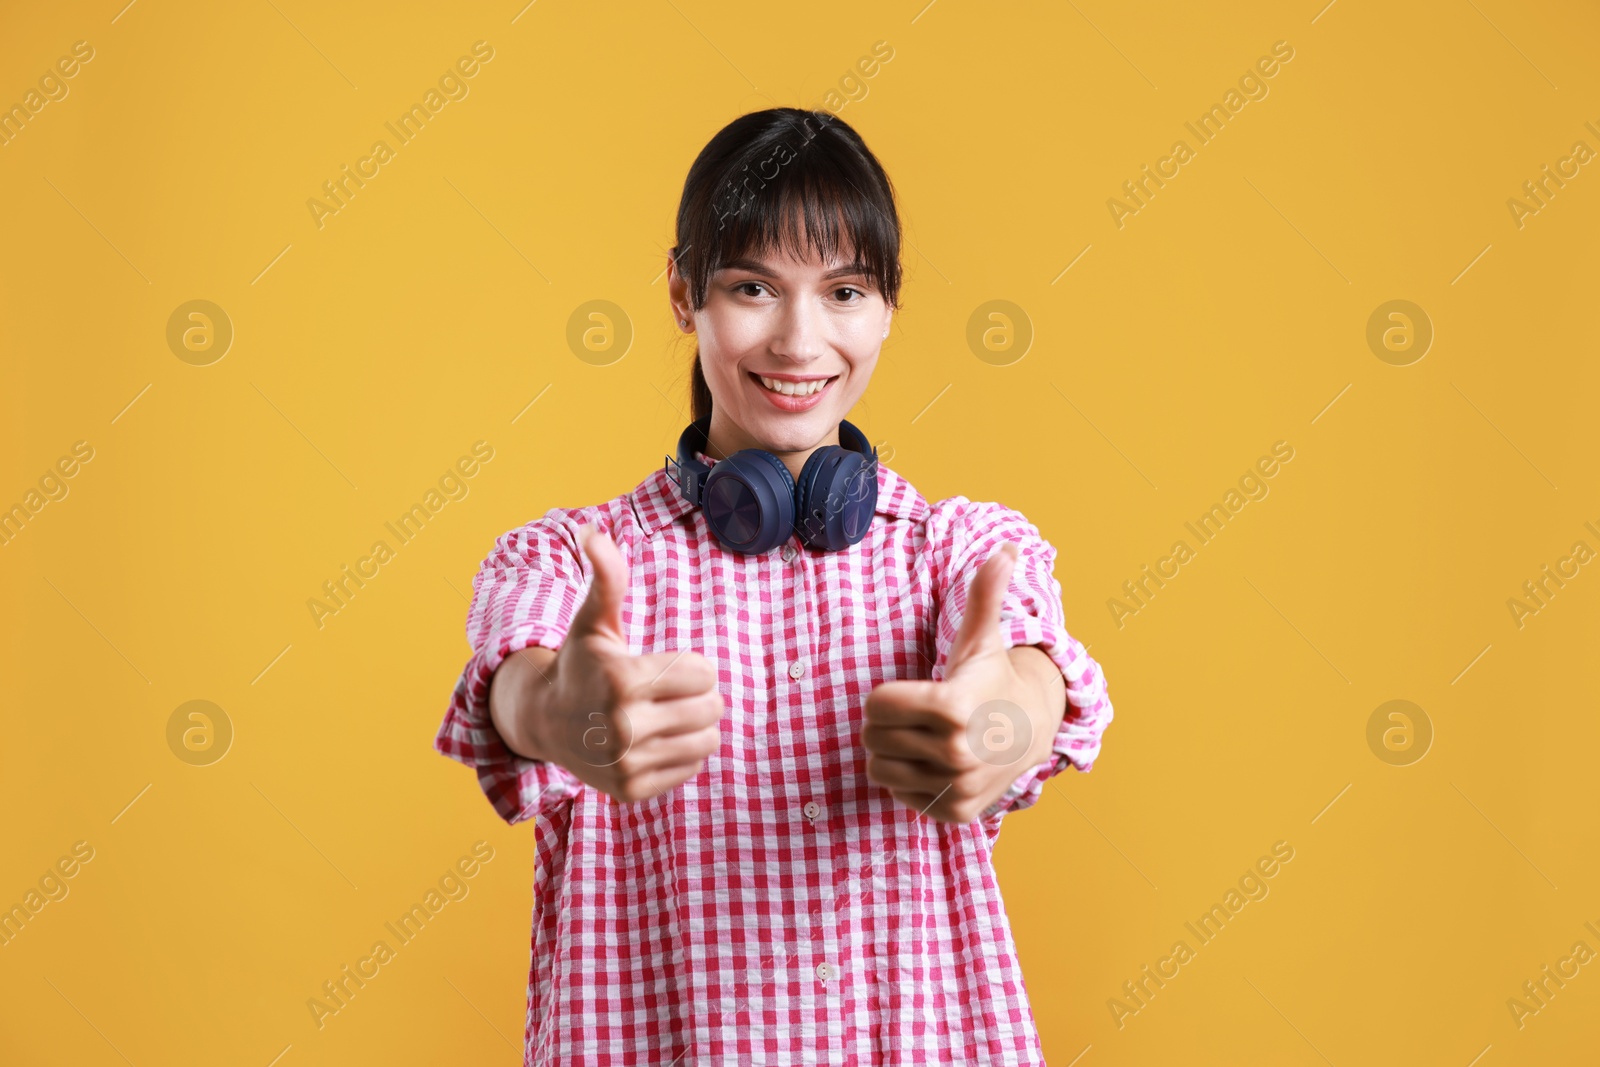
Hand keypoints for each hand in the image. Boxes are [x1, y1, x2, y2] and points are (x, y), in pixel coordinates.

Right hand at [493, 526, 723, 804]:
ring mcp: (627, 764)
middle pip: (712, 707)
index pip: (704, 673)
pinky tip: (653, 740)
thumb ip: (607, 577)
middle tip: (666, 691)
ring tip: (663, 714)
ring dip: (695, 724)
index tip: (662, 665)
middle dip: (697, 694)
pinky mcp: (632, 791)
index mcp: (622, 681)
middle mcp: (623, 727)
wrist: (544, 721)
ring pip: (708, 739)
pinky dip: (682, 752)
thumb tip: (593, 532)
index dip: (690, 665)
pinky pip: (693, 767)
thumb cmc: (580, 663)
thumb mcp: (594, 620)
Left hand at [861, 542, 1056, 823]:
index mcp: (951, 707)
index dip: (888, 695)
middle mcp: (955, 753)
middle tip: (920, 716)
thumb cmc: (991, 680)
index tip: (915, 691)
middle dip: (888, 724)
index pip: (875, 705)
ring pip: (879, 769)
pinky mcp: (953, 813)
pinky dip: (909, 780)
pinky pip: (897, 795)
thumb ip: (984, 594)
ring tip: (927, 740)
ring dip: (895, 753)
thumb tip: (1006, 549)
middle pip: (872, 738)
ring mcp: (954, 787)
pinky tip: (936, 764)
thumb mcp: (982, 639)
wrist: (1031, 732)